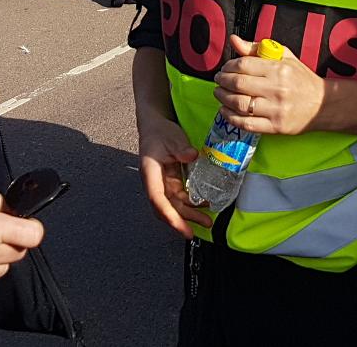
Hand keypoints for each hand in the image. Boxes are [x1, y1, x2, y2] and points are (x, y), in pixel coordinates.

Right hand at [136, 112, 207, 237]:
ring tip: (207, 221)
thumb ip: (180, 148)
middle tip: (197, 230)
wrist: (155, 126)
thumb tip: (192, 156)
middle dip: (181, 221)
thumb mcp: (171, 137)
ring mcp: (163, 184)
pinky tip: (204, 205)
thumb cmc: (160, 132)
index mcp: (150, 173)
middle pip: (166, 207)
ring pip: (174, 205)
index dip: (169, 215)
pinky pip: (180, 198)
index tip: (181, 227)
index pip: (157, 199)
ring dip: (189, 214)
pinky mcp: (171, 182)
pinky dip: (191, 204)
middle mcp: (154, 182)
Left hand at [214, 35, 325, 135]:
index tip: (225, 68)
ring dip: (223, 98)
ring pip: (239, 104)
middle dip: (222, 81)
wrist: (322, 104)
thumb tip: (234, 40)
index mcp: (279, 69)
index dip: (228, 66)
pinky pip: (246, 123)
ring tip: (219, 94)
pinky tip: (225, 110)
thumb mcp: (284, 57)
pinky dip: (231, 117)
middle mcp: (277, 89)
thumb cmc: (301, 79)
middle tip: (218, 80)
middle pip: (238, 84)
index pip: (243, 65)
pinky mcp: (275, 127)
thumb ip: (257, 48)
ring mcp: (276, 109)